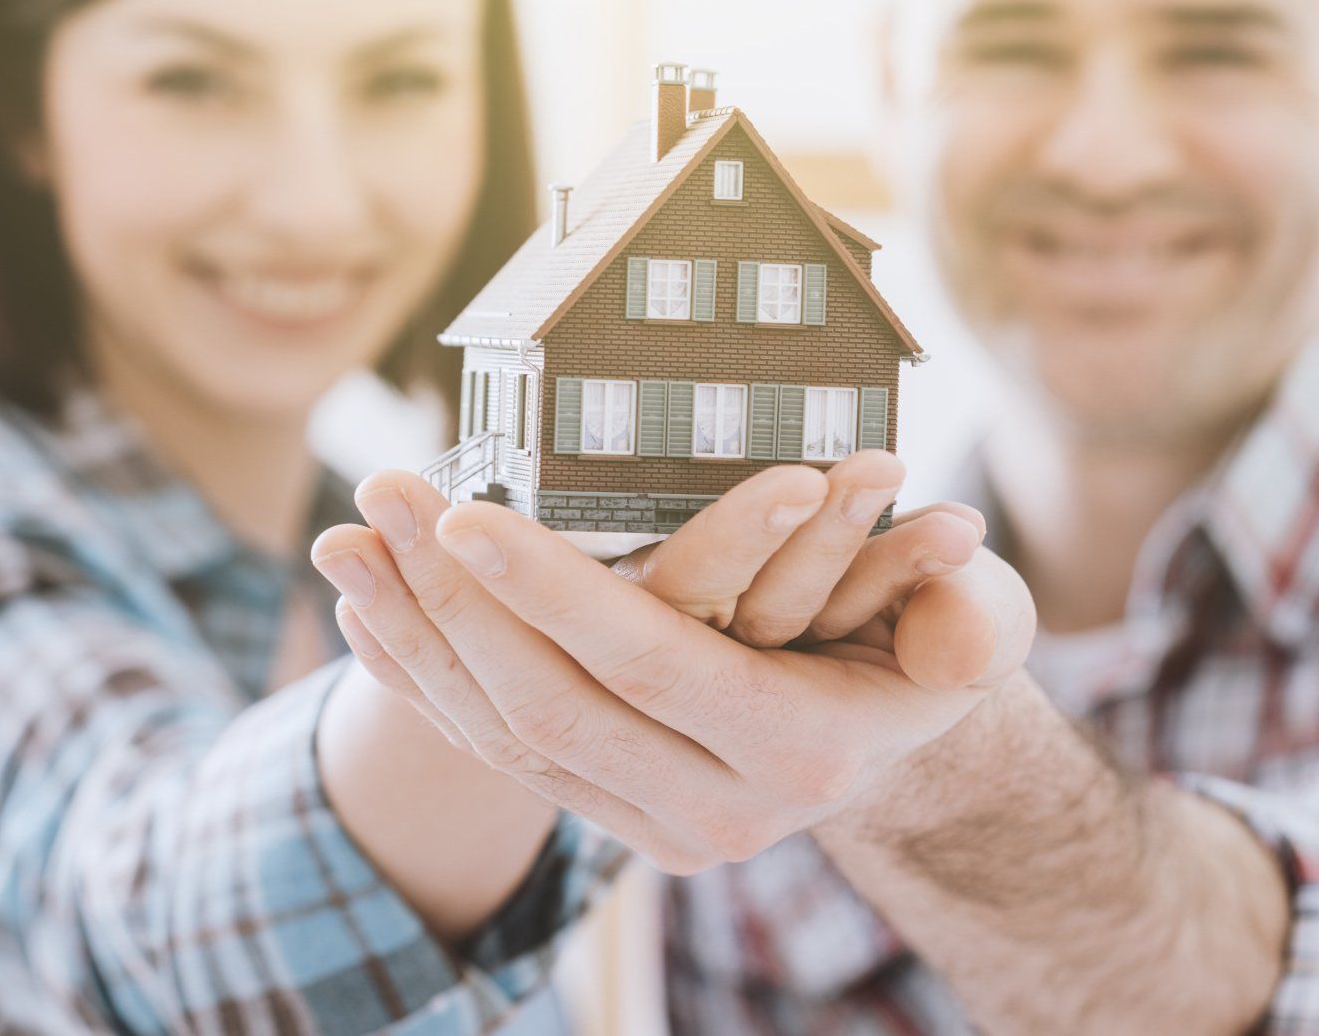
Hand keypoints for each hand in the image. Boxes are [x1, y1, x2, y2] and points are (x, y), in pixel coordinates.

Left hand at [312, 463, 1034, 873]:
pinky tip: (364, 614)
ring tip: (342, 541)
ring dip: (413, 635)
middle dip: (452, 598)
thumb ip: (971, 605)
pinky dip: (423, 682)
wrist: (892, 744)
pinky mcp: (608, 812)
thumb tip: (957, 551)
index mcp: (794, 751)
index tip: (463, 509)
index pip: (644, 661)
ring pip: (503, 736)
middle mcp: (714, 811)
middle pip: (549, 703)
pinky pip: (493, 753)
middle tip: (380, 494)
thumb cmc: (930, 650)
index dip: (549, 588)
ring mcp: (651, 824)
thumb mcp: (976, 619)